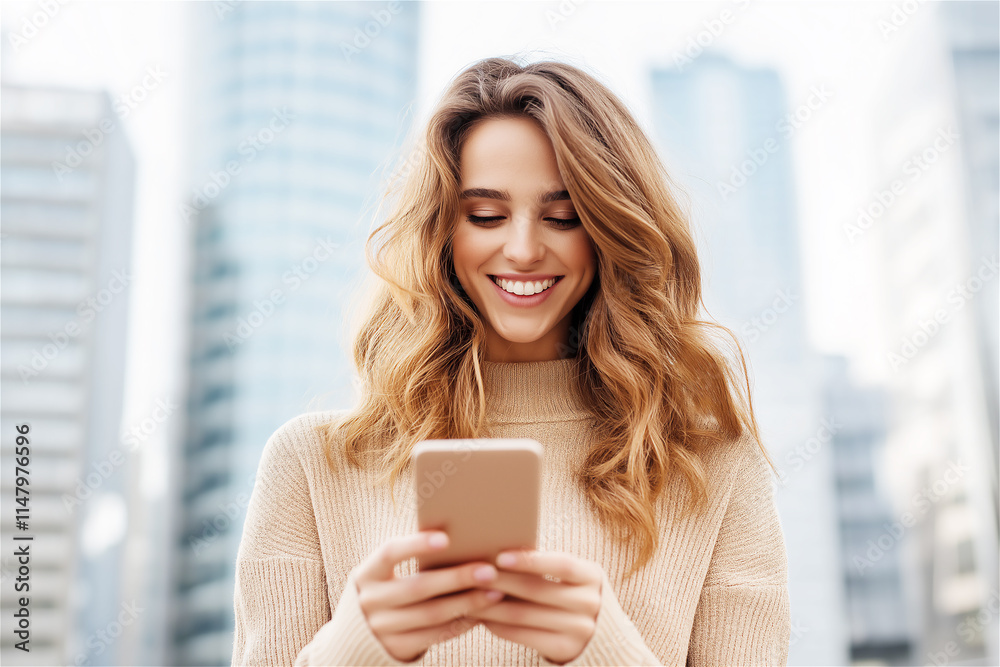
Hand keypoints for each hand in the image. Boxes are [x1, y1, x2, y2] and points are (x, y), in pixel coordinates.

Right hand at [352, 531, 504, 661]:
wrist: (361, 636)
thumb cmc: (387, 589)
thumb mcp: (386, 573)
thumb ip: (410, 558)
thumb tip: (458, 534)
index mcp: (366, 574)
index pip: (389, 553)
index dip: (416, 545)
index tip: (447, 538)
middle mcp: (371, 601)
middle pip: (419, 587)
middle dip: (457, 578)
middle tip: (489, 570)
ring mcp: (382, 628)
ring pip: (432, 614)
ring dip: (467, 603)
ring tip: (495, 592)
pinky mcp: (397, 648)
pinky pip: (435, 635)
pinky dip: (460, 624)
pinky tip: (481, 613)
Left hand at [465, 549, 602, 663]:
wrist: (596, 637)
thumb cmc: (571, 595)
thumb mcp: (571, 578)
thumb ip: (546, 566)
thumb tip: (498, 551)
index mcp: (592, 576)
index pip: (561, 564)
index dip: (531, 560)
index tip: (500, 556)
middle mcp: (589, 602)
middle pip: (537, 590)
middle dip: (500, 581)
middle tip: (472, 574)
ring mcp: (579, 628)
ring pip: (524, 614)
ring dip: (491, 605)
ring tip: (469, 596)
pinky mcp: (564, 649)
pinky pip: (523, 635)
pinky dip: (499, 626)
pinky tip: (483, 617)